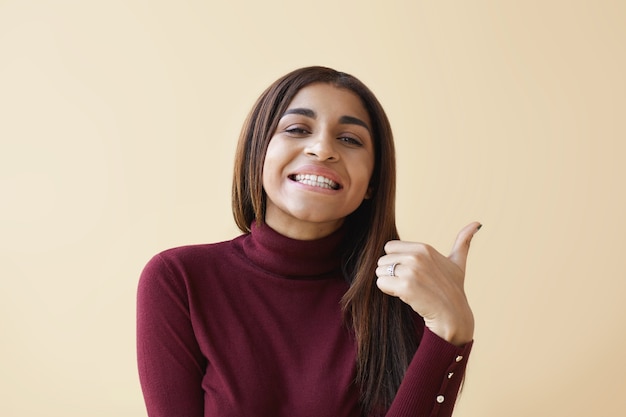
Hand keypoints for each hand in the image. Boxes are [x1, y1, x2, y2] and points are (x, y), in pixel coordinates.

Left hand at [375, 222, 480, 345]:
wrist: (453, 315)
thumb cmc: (453, 289)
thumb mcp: (458, 262)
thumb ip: (463, 241)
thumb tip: (477, 223)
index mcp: (424, 248)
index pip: (390, 247)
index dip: (397, 261)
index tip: (412, 272)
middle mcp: (417, 256)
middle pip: (383, 260)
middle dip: (391, 272)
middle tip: (411, 283)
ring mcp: (411, 271)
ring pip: (380, 271)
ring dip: (389, 282)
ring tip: (409, 289)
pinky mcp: (405, 287)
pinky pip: (381, 283)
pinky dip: (388, 291)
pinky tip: (405, 296)